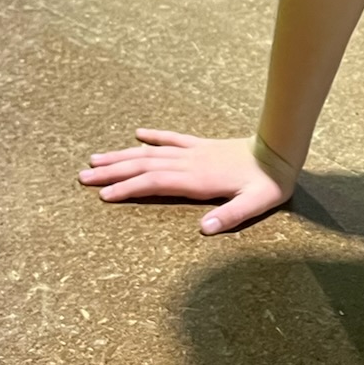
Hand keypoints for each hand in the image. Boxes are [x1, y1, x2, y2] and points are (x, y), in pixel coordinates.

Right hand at [78, 132, 295, 232]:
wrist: (280, 151)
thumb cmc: (268, 183)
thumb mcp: (255, 205)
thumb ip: (230, 216)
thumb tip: (204, 229)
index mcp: (197, 179)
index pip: (154, 183)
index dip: (127, 189)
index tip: (103, 195)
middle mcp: (189, 163)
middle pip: (143, 166)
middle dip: (112, 172)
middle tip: (83, 176)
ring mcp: (193, 152)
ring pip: (150, 152)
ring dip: (123, 155)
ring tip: (96, 159)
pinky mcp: (201, 145)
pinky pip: (172, 138)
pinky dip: (153, 136)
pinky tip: (137, 134)